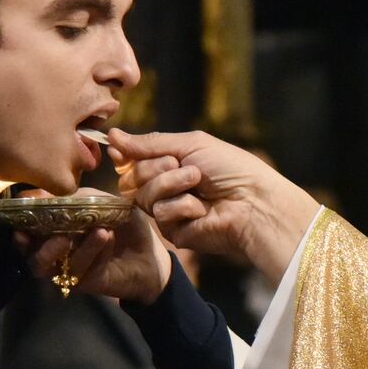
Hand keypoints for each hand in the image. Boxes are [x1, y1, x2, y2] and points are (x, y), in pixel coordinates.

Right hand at [15, 187, 173, 303]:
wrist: (150, 257)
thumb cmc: (126, 227)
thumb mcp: (106, 203)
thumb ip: (81, 196)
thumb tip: (50, 193)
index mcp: (57, 231)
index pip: (29, 233)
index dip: (22, 228)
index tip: (24, 219)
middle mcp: (58, 253)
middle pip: (33, 255)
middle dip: (40, 244)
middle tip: (58, 232)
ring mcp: (69, 269)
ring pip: (53, 266)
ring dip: (70, 247)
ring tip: (96, 231)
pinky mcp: (85, 282)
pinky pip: (82, 268)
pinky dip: (95, 250)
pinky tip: (108, 236)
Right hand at [109, 129, 319, 283]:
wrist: (254, 201)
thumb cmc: (231, 169)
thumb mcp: (192, 145)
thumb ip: (151, 143)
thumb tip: (113, 135)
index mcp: (171, 165)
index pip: (133, 160)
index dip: (125, 156)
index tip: (119, 151)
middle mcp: (166, 188)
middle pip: (133, 178)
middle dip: (156, 168)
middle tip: (183, 166)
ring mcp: (169, 212)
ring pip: (143, 196)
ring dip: (171, 184)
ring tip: (198, 183)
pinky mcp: (174, 233)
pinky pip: (160, 215)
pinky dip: (182, 207)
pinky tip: (202, 209)